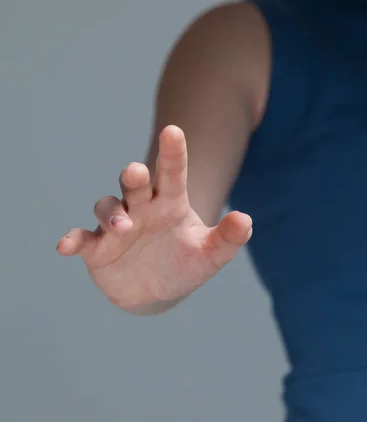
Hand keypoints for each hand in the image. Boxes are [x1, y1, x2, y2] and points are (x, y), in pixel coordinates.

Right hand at [56, 126, 252, 311]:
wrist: (157, 291)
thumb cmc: (185, 264)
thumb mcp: (210, 255)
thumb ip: (228, 239)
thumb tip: (245, 221)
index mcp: (170, 203)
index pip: (172, 173)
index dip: (173, 153)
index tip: (173, 131)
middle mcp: (141, 207)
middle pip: (135, 185)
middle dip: (134, 177)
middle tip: (135, 171)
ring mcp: (116, 226)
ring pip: (107, 207)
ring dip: (111, 214)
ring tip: (123, 226)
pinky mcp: (97, 248)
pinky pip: (83, 238)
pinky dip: (73, 240)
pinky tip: (65, 246)